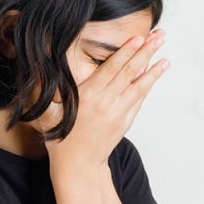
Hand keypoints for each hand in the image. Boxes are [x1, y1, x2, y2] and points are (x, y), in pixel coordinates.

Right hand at [41, 30, 168, 170]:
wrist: (79, 166)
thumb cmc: (60, 138)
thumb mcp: (48, 112)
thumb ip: (47, 88)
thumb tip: (38, 66)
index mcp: (89, 97)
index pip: (112, 68)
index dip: (126, 52)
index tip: (138, 37)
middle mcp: (107, 103)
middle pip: (130, 72)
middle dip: (146, 52)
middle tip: (160, 36)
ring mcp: (119, 113)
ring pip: (139, 86)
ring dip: (154, 69)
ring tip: (166, 55)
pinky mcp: (125, 121)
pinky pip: (138, 100)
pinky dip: (147, 85)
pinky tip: (154, 74)